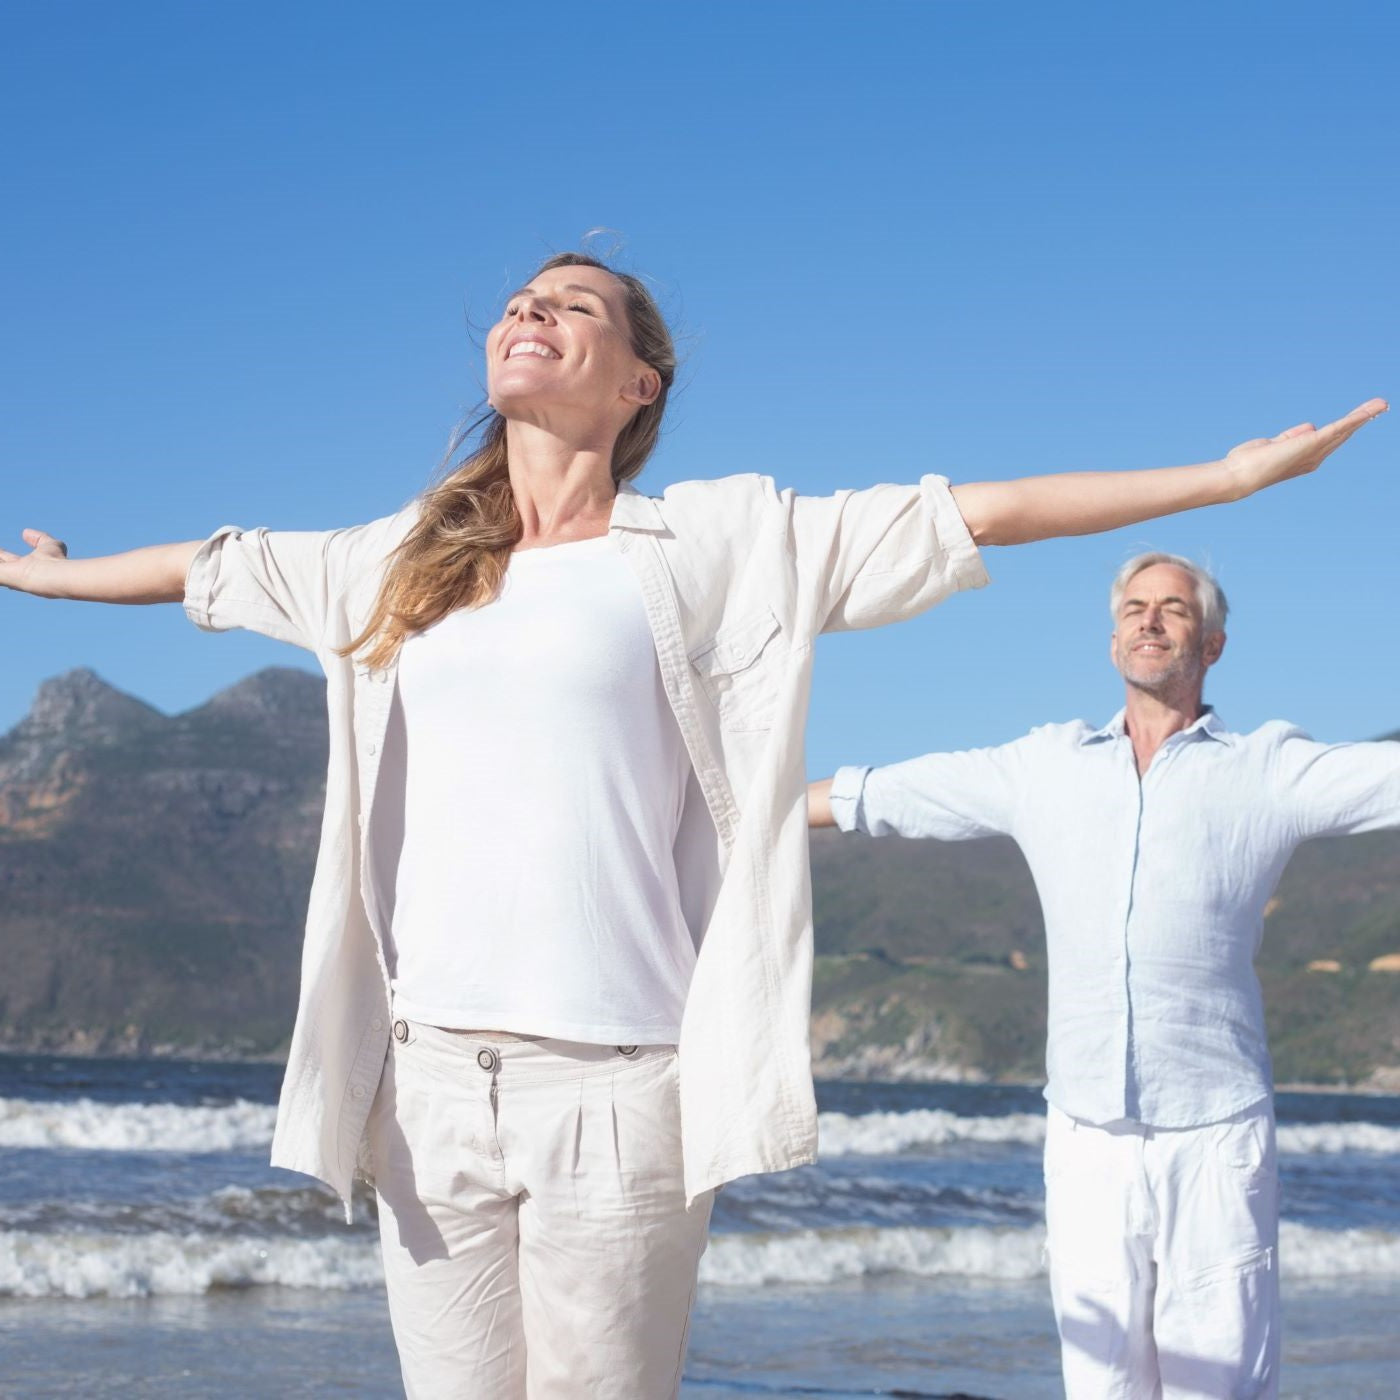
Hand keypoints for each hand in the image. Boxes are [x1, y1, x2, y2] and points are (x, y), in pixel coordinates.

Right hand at [0, 528, 69, 596]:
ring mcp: (4, 576)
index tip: (0, 551)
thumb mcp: (49, 545)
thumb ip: (39, 538)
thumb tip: (25, 532)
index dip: (0, 553)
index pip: (4, 559)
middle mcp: (11, 573)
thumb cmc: (55, 561)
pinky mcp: (0, 576)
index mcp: (21, 567)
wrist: (54, 574)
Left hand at [1222, 398, 1387, 499]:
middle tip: (1380, 406)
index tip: (1359, 415)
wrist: (1239, 475)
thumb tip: (1311, 426)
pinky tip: (1371, 409)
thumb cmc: (1249, 462)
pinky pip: (1340, 427)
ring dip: (1364, 415)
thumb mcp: (1273, 444)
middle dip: (1360, 420)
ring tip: (1381, 404)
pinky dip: (1357, 417)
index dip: (1344, 427)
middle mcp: (1314, 458)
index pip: (1328, 440)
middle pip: (1341, 434)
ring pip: (1344, 430)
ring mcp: (1315, 451)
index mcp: (1304, 458)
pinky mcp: (1313, 443)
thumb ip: (1292, 436)